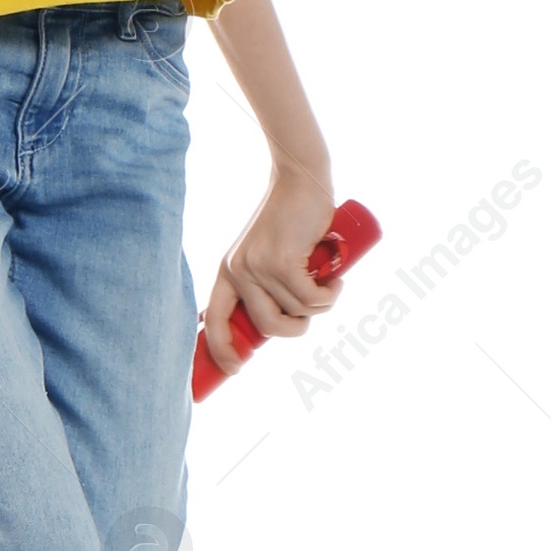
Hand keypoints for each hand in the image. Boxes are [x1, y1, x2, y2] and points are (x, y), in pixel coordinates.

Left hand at [202, 168, 341, 376]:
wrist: (299, 180)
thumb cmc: (290, 219)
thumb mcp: (268, 253)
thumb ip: (266, 283)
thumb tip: (280, 323)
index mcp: (229, 272)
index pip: (214, 321)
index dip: (221, 350)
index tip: (234, 370)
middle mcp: (239, 271)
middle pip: (266, 326)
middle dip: (294, 330)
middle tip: (308, 317)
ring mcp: (260, 267)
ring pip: (297, 311)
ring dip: (321, 305)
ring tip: (328, 282)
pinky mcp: (283, 261)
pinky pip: (312, 299)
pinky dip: (330, 294)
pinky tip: (335, 278)